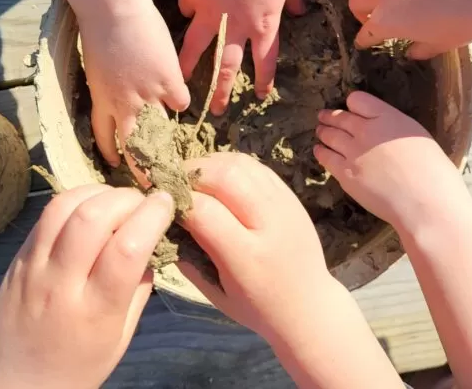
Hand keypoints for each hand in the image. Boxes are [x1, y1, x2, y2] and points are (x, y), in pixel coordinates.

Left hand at [0, 185, 173, 388]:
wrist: (17, 383)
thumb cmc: (80, 364)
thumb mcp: (122, 336)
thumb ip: (139, 287)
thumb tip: (151, 240)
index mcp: (96, 311)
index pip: (127, 249)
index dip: (152, 216)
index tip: (166, 203)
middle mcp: (62, 285)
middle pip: (93, 218)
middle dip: (127, 198)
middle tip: (142, 202)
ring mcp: (33, 268)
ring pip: (65, 207)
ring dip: (99, 192)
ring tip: (116, 200)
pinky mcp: (18, 257)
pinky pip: (47, 214)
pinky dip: (76, 198)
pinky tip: (90, 205)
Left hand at [79, 0, 189, 171]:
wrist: (114, 10)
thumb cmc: (99, 30)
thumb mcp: (97, 67)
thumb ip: (109, 86)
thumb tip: (122, 93)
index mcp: (102, 101)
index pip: (104, 137)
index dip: (111, 152)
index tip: (116, 162)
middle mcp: (124, 106)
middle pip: (132, 147)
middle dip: (140, 167)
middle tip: (149, 180)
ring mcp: (148, 96)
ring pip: (160, 131)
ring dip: (165, 141)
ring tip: (172, 149)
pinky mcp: (169, 82)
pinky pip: (180, 102)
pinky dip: (180, 100)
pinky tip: (180, 95)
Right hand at [178, 0, 304, 113]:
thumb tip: (301, 12)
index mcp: (265, 22)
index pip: (264, 60)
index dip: (263, 79)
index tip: (261, 95)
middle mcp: (237, 24)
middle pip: (228, 67)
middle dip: (223, 92)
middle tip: (217, 111)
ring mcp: (211, 12)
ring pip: (198, 49)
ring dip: (188, 69)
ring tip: (179, 84)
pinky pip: (188, 8)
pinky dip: (189, 10)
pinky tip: (189, 7)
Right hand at [179, 152, 335, 342]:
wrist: (310, 306)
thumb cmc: (257, 307)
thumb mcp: (215, 294)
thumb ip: (187, 256)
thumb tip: (161, 221)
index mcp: (247, 257)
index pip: (204, 211)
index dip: (178, 201)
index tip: (161, 203)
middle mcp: (269, 224)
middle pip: (224, 177)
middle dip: (191, 174)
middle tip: (173, 184)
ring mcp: (284, 205)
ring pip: (240, 164)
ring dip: (209, 164)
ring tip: (192, 177)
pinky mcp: (290, 195)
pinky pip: (255, 166)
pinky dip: (229, 164)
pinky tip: (216, 176)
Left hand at [314, 91, 466, 231]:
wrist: (425, 203)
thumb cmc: (434, 172)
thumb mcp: (417, 135)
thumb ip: (392, 127)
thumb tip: (381, 128)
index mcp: (387, 117)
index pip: (358, 99)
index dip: (353, 104)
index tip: (352, 109)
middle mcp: (366, 130)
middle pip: (341, 117)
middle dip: (331, 116)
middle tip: (324, 116)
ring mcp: (353, 152)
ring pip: (330, 135)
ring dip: (323, 131)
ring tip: (320, 130)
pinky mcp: (345, 173)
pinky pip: (326, 157)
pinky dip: (321, 152)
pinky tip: (320, 151)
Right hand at [344, 0, 471, 58]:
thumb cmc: (467, 21)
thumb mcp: (441, 45)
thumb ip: (420, 49)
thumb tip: (411, 52)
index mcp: (388, 22)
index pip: (366, 34)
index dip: (364, 40)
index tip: (366, 42)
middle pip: (357, 2)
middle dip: (358, 11)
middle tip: (368, 15)